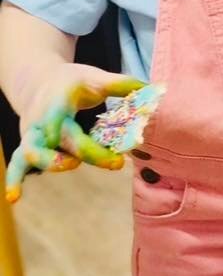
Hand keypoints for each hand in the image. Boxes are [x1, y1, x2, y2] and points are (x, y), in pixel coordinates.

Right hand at [5, 63, 146, 203]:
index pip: (70, 122)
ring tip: (72, 166)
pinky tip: (15, 198)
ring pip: (31, 154)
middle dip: (87, 153)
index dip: (87, 140)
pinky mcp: (27, 146)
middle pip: (59, 142)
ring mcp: (31, 135)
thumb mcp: (94, 77)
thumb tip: (154, 90)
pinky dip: (14, 180)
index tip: (113, 152)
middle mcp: (42, 121)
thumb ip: (122, 85)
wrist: (38, 80)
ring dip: (50, 163)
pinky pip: (16, 164)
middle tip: (116, 163)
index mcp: (59, 103)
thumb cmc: (72, 82)